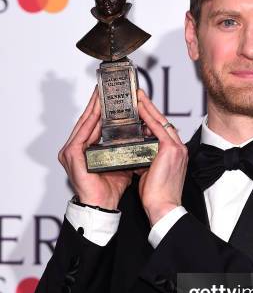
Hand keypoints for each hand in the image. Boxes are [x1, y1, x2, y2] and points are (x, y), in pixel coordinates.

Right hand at [58, 86, 132, 208]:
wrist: (104, 205)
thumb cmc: (110, 188)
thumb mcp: (120, 163)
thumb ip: (124, 149)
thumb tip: (140, 137)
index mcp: (84, 150)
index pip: (93, 125)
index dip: (100, 109)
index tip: (108, 94)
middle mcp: (74, 149)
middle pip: (87, 120)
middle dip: (96, 103)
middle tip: (104, 87)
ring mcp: (71, 151)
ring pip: (85, 123)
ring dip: (94, 107)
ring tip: (102, 92)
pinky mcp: (72, 155)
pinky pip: (83, 132)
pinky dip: (92, 119)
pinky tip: (99, 109)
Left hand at [136, 89, 187, 225]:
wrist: (164, 207)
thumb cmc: (158, 196)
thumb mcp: (150, 173)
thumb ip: (145, 160)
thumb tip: (134, 155)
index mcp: (176, 155)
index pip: (163, 131)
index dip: (153, 118)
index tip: (144, 109)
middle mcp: (179, 149)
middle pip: (164, 122)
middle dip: (151, 107)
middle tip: (140, 95)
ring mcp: (176, 148)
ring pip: (161, 121)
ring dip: (148, 107)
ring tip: (137, 96)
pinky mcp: (170, 149)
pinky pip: (157, 127)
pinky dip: (147, 115)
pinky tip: (138, 107)